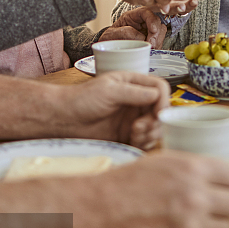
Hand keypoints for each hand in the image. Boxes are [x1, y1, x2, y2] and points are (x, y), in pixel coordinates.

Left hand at [53, 71, 169, 148]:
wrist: (64, 119)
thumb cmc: (82, 99)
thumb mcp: (109, 91)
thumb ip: (134, 93)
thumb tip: (157, 95)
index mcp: (134, 84)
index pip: (160, 89)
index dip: (164, 101)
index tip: (158, 114)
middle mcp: (136, 100)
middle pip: (161, 111)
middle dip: (155, 122)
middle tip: (139, 128)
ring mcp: (132, 118)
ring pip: (155, 128)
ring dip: (150, 134)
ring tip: (134, 135)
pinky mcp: (127, 135)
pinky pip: (144, 140)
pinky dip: (143, 143)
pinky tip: (131, 141)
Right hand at [81, 150, 228, 227]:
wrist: (99, 210)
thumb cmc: (126, 182)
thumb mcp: (162, 160)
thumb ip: (192, 167)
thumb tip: (216, 174)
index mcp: (192, 169)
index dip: (227, 179)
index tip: (222, 183)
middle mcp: (196, 196)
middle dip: (225, 202)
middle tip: (213, 202)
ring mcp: (190, 224)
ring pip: (226, 227)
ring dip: (215, 223)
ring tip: (199, 218)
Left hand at [107, 6, 166, 48]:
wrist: (108, 49)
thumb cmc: (109, 39)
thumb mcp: (111, 34)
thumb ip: (125, 33)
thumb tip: (141, 37)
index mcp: (132, 16)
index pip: (146, 12)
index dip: (152, 20)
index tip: (153, 30)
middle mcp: (142, 22)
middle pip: (157, 21)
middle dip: (156, 33)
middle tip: (151, 45)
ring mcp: (147, 31)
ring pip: (161, 31)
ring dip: (158, 41)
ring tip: (150, 48)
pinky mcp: (150, 40)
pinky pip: (159, 41)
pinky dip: (157, 46)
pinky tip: (150, 50)